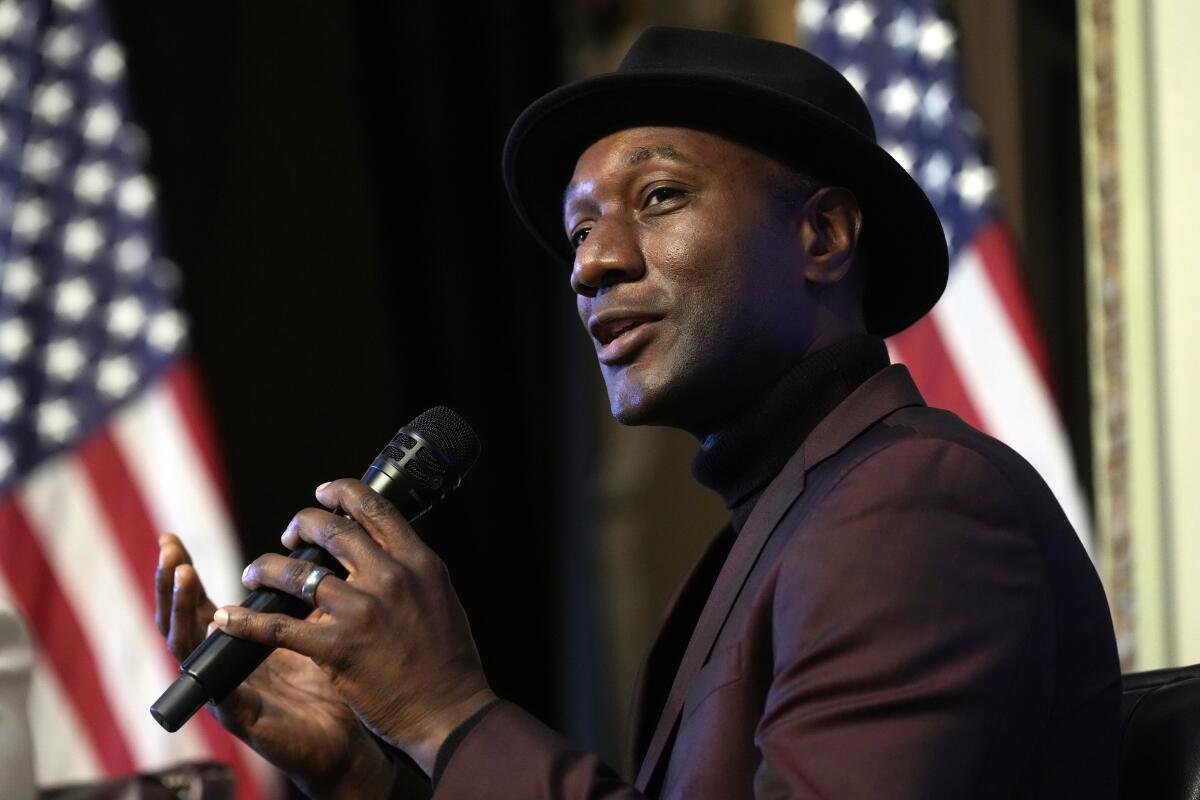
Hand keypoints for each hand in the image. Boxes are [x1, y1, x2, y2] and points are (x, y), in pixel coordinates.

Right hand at [155, 534, 397, 798]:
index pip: (197, 601)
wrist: (346, 738)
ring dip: (181, 610)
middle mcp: (223, 663)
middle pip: (180, 619)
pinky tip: (208, 632)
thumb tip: (315, 546)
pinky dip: (209, 662)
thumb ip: (304, 594)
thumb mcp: (316, 625)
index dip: (180, 571)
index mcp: (236, 640)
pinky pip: (217, 688)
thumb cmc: (331, 682)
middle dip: (169, 584)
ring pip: (187, 649)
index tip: (169, 539)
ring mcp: (226, 690)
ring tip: (182, 576)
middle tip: (167, 549)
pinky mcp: (241, 717)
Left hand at [210, 479, 496, 774]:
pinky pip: (277, 626)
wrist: (450, 712)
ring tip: (255, 573)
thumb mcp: (439, 598)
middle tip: (289, 535)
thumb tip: (383, 552)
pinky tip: (227, 618)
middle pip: (331, 530)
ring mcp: (360, 611)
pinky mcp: (335, 648)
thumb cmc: (449, 662)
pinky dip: (245, 620)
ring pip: (297, 573)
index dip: (342, 493)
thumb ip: (410, 572)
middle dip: (301, 525)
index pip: (375, 509)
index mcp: (418, 563)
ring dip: (267, 568)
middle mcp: (390, 578)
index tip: (323, 494)